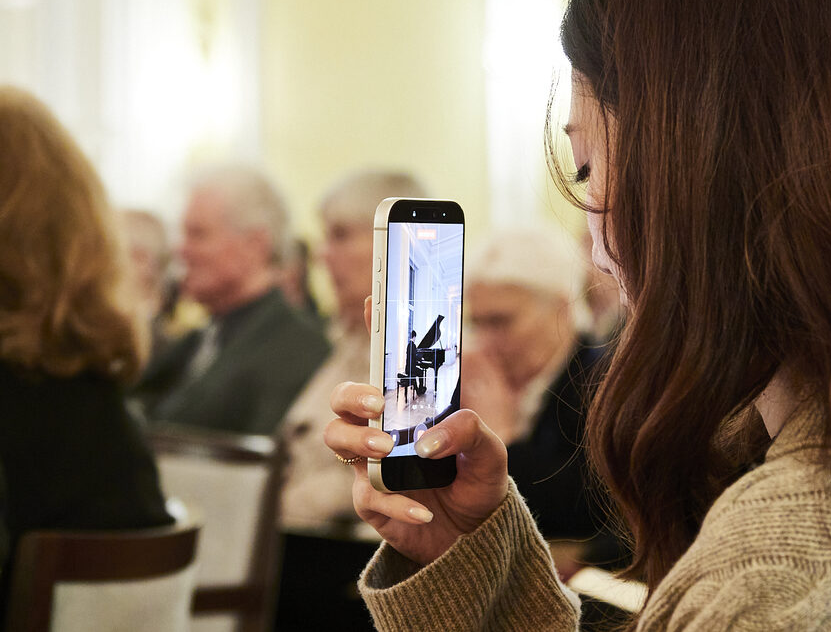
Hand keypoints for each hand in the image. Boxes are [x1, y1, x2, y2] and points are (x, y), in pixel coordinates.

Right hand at [322, 297, 508, 564]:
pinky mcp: (369, 500)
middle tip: (379, 405)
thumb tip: (430, 439)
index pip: (386, 360)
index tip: (374, 298)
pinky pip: (367, 496)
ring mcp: (371, 462)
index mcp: (411, 405)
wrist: (475, 536)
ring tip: (390, 451)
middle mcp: (383, 427)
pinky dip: (397, 503)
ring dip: (360, 442)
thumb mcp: (489, 451)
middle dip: (352, 396)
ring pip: (336, 439)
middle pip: (342, 398)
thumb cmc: (476, 480)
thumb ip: (469, 431)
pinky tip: (424, 509)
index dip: (376, 326)